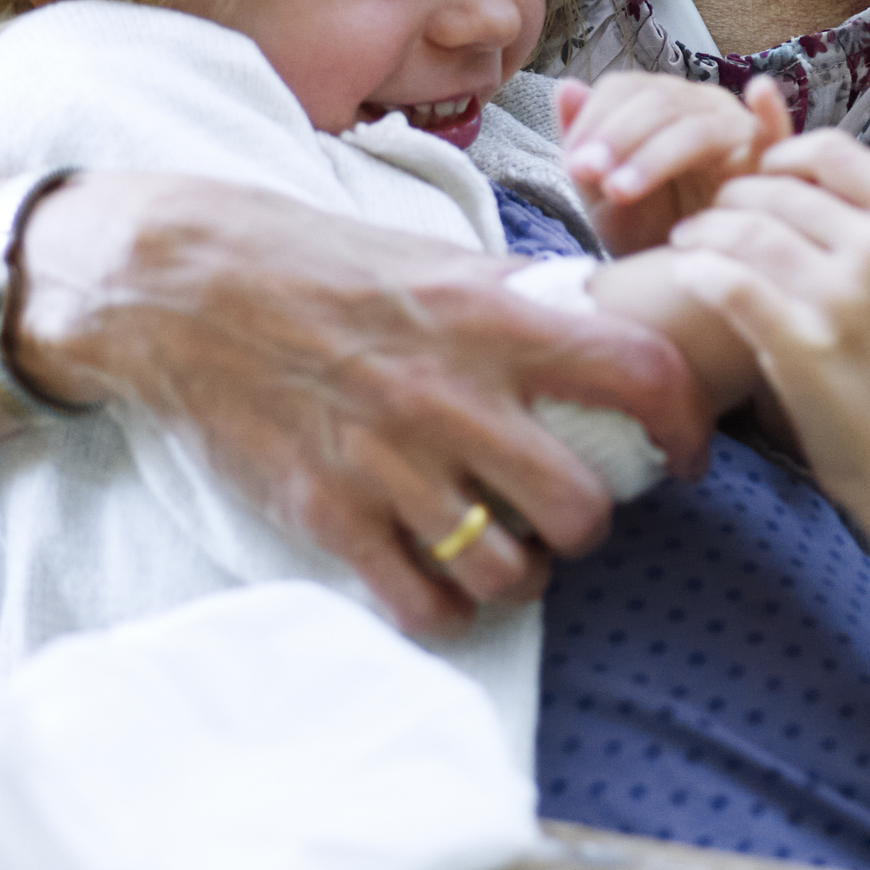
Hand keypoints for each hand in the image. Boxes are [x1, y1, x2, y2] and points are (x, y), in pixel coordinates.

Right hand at [11, 176, 716, 637]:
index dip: (686, 426)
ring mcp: (386, 463)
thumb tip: (614, 328)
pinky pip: (425, 606)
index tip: (687, 453)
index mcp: (491, 317)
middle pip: (582, 508)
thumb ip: (526, 303)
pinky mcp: (326, 515)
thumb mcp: (438, 260)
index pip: (638, 372)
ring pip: (512, 571)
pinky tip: (440, 580)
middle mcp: (450, 395)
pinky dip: (448, 609)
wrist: (182, 286)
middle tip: (569, 511)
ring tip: (505, 548)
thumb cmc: (323, 265)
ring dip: (522, 573)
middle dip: (590, 524)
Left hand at [555, 71, 792, 251]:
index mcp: (659, 104)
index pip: (624, 89)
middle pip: (658, 102)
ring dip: (654, 155)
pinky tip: (760, 92)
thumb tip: (566, 86)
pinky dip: (772, 110)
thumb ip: (583, 148)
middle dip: (617, 138)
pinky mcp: (770, 162)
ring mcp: (739, 130)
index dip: (594, 120)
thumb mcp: (603, 199)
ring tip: (620, 190)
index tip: (573, 165)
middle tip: (589, 176)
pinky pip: (776, 133)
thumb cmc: (648, 236)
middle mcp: (702, 106)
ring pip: (696, 126)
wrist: (687, 287)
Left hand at [663, 135, 869, 526]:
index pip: (833, 151)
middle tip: (704, 217)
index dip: (782, 157)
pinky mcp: (805, 347)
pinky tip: (688, 277)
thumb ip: (862, 231)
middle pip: (780, 192)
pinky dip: (699, 273)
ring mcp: (846, 298)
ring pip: (747, 231)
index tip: (758, 177)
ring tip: (686, 243)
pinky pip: (730, 285)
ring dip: (704, 231)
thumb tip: (784, 179)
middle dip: (731, 198)